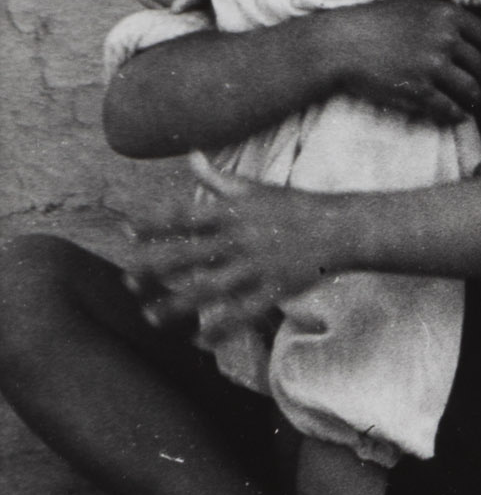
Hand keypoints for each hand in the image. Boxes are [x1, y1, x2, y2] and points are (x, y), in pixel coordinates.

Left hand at [130, 153, 332, 340]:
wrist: (338, 227)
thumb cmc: (293, 206)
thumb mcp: (254, 188)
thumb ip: (218, 178)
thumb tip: (192, 156)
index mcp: (233, 212)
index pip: (183, 216)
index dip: (153, 223)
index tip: (127, 231)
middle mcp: (240, 239)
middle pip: (186, 256)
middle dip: (153, 269)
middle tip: (128, 280)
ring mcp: (257, 266)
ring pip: (207, 290)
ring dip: (175, 305)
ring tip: (151, 316)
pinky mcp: (275, 289)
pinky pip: (241, 314)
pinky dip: (219, 328)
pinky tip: (199, 338)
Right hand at [322, 0, 480, 124]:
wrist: (341, 43)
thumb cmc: (375, 23)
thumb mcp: (415, 7)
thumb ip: (444, 18)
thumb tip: (472, 35)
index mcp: (446, 14)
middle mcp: (445, 38)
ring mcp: (433, 65)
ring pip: (471, 90)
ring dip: (474, 101)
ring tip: (472, 106)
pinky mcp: (419, 90)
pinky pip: (449, 109)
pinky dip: (456, 116)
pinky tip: (457, 117)